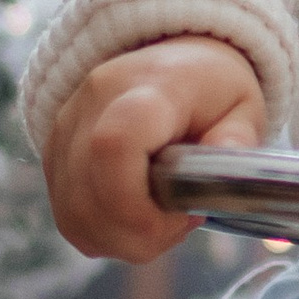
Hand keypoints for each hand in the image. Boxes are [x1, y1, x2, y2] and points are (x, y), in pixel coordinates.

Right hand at [43, 39, 265, 261]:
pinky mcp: (54, 156)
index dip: (139, 205)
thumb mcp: (244, 105)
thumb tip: (223, 179)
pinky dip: (104, 234)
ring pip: (74, 216)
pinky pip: (68, 217)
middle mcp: (91, 105)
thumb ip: (236, 142)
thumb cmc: (210, 87)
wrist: (171, 59)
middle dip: (140, 235)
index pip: (114, 146)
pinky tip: (137, 219)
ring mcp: (65, 131)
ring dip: (122, 239)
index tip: (183, 216)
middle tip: (181, 221)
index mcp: (148, 88)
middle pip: (89, 197)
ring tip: (161, 220)